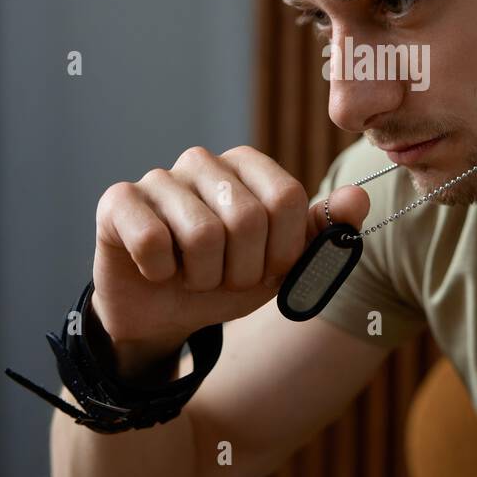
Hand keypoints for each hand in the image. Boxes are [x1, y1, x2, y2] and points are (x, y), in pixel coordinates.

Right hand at [90, 146, 369, 379]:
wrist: (165, 314)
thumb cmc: (228, 279)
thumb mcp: (284, 266)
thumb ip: (325, 233)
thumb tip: (358, 198)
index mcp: (248, 166)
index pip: (289, 198)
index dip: (284, 250)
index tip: (267, 268)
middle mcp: (204, 161)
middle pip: (249, 217)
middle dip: (243, 270)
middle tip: (224, 277)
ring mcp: (158, 177)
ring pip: (203, 234)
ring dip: (203, 277)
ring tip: (191, 274)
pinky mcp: (117, 201)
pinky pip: (153, 241)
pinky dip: (162, 273)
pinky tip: (156, 270)